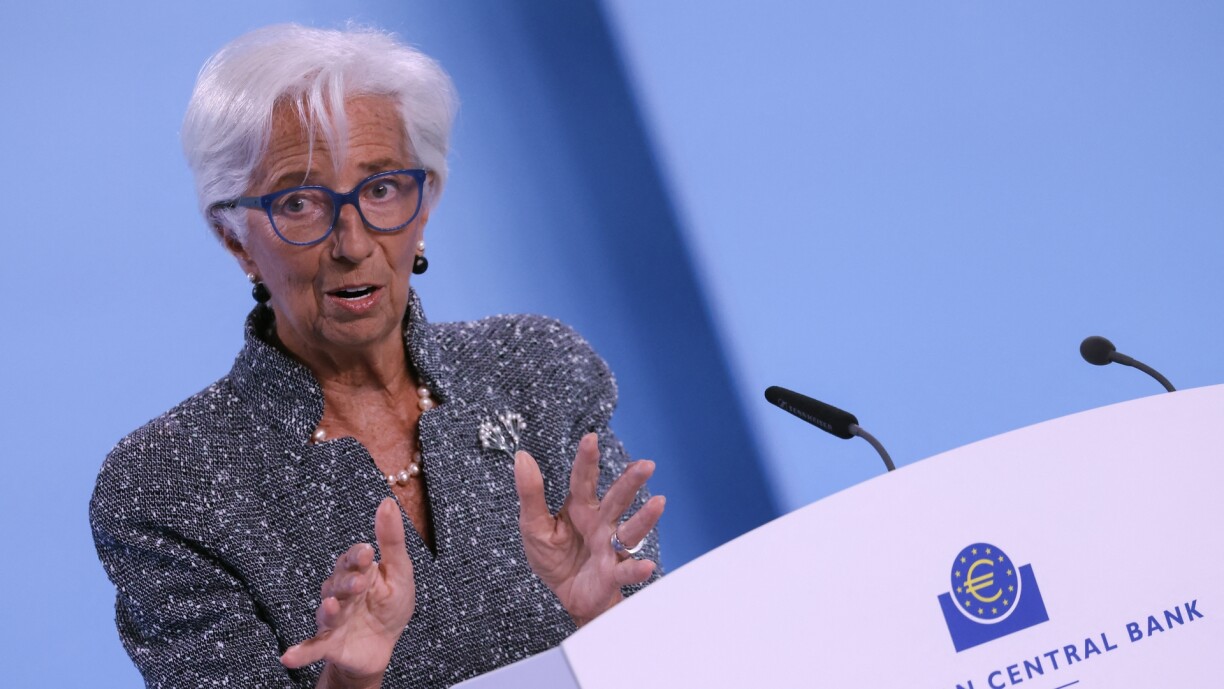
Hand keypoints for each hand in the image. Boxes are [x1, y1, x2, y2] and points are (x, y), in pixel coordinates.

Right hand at [281, 498, 415, 687]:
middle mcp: (341, 592)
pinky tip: (288, 657)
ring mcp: (333, 618)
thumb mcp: (399, 572)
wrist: (384, 645)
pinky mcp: (329, 643)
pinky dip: (300, 651)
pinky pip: (312, 647)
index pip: (353, 559)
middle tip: (361, 583)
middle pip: (338, 583)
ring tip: (332, 607)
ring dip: (329, 610)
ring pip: (327, 612)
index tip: (368, 551)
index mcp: (358, 572)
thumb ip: (391, 540)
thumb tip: (388, 502)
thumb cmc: (391, 604)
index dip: (357, 556)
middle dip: (347, 582)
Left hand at [514, 433, 665, 626]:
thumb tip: (522, 455)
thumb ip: (530, 493)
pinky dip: (637, 569)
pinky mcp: (613, 573)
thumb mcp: (534, 524)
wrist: (566, 594)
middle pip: (617, 500)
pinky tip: (646, 565)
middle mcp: (600, 523)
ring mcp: (610, 548)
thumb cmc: (554, 557)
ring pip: (630, 530)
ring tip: (659, 503)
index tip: (590, 438)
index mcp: (580, 507)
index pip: (583, 480)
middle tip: (645, 465)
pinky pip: (626, 571)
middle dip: (630, 482)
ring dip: (645, 518)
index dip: (587, 460)